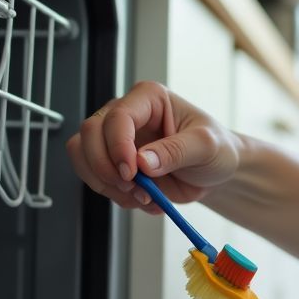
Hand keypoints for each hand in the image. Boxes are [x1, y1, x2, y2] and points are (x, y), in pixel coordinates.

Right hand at [65, 81, 239, 210]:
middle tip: (133, 187)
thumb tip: (143, 161)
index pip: (117, 116)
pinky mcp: (114, 163)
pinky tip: (141, 199)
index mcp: (149, 99)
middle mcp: (127, 115)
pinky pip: (94, 178)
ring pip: (83, 156)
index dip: (117, 146)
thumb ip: (176, 151)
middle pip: (90, 134)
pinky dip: (114, 195)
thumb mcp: (206, 147)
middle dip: (106, 167)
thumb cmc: (216, 149)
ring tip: (141, 196)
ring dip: (106, 183)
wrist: (216, 173)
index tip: (131, 172)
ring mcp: (116, 139)